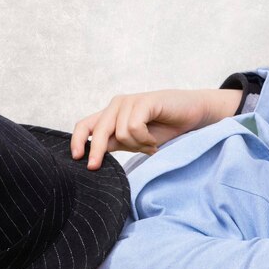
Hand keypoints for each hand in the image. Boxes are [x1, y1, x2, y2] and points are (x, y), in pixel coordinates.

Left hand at [70, 89, 241, 169]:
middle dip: (95, 151)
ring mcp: (129, 101)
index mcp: (111, 116)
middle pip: (98, 130)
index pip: (85, 125)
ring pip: (120, 133)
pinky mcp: (144, 101)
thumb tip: (91, 157)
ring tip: (149, 145)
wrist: (192, 118)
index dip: (77, 140)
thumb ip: (114, 144)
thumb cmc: (163, 129)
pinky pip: (134, 127)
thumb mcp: (133, 142)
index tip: (76, 158)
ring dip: (137, 145)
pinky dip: (145, 139)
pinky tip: (154, 140)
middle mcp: (116, 106)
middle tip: (95, 167)